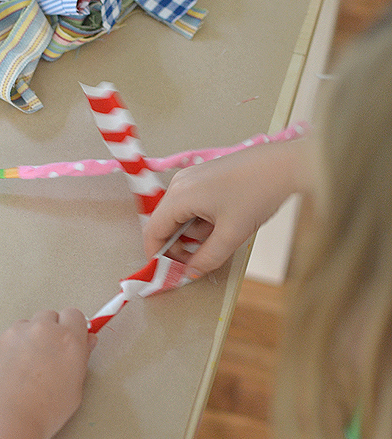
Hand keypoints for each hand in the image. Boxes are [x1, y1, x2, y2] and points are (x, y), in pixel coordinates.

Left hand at [0, 309, 96, 438]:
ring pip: (28, 325)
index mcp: (69, 341)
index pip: (75, 315)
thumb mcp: (74, 391)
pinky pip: (8, 337)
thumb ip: (80, 360)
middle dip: (51, 331)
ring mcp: (17, 333)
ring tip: (26, 368)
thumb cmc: (42, 413)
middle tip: (48, 357)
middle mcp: (43, 330)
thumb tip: (85, 343)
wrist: (3, 421)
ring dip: (30, 338)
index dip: (73, 328)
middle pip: (50, 316)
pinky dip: (11, 349)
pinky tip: (9, 373)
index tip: (70, 341)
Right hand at [143, 138, 309, 277]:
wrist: (284, 164)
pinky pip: (191, 204)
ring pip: (180, 215)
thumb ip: (207, 258)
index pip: (153, 231)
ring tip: (219, 237)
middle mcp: (179, 184)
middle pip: (165, 223)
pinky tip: (222, 223)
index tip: (169, 273)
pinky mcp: (203, 176)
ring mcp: (191, 177)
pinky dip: (200, 220)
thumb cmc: (258, 194)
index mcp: (179, 196)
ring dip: (193, 233)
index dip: (157, 256)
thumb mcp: (231, 234)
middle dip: (178, 246)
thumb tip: (190, 272)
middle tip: (198, 261)